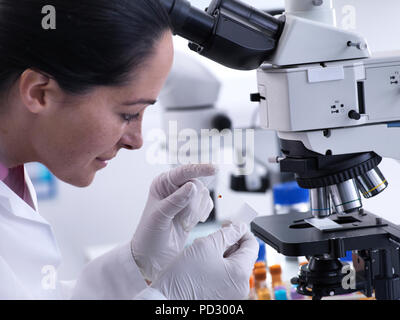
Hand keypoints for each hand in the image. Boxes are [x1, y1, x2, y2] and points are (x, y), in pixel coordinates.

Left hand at [132, 164, 216, 280]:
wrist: (152, 256)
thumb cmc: (149, 235)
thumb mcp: (160, 217)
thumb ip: (176, 201)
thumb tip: (192, 186)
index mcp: (162, 184)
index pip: (183, 171)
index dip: (200, 169)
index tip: (214, 169)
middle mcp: (173, 188)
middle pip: (197, 184)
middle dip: (193, 203)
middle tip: (182, 219)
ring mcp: (184, 198)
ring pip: (203, 194)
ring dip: (196, 211)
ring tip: (183, 223)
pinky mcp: (192, 209)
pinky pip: (207, 204)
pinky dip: (203, 213)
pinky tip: (191, 223)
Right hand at [150, 222, 258, 299]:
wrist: (166, 299)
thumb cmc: (183, 276)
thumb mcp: (207, 246)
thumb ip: (227, 234)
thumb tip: (240, 227)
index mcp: (240, 273)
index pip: (251, 244)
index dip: (241, 230)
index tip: (229, 224)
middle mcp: (241, 286)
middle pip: (242, 254)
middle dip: (227, 242)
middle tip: (210, 238)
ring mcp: (232, 294)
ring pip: (232, 264)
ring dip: (219, 253)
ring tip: (201, 251)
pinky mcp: (222, 297)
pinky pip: (225, 275)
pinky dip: (216, 265)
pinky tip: (200, 263)